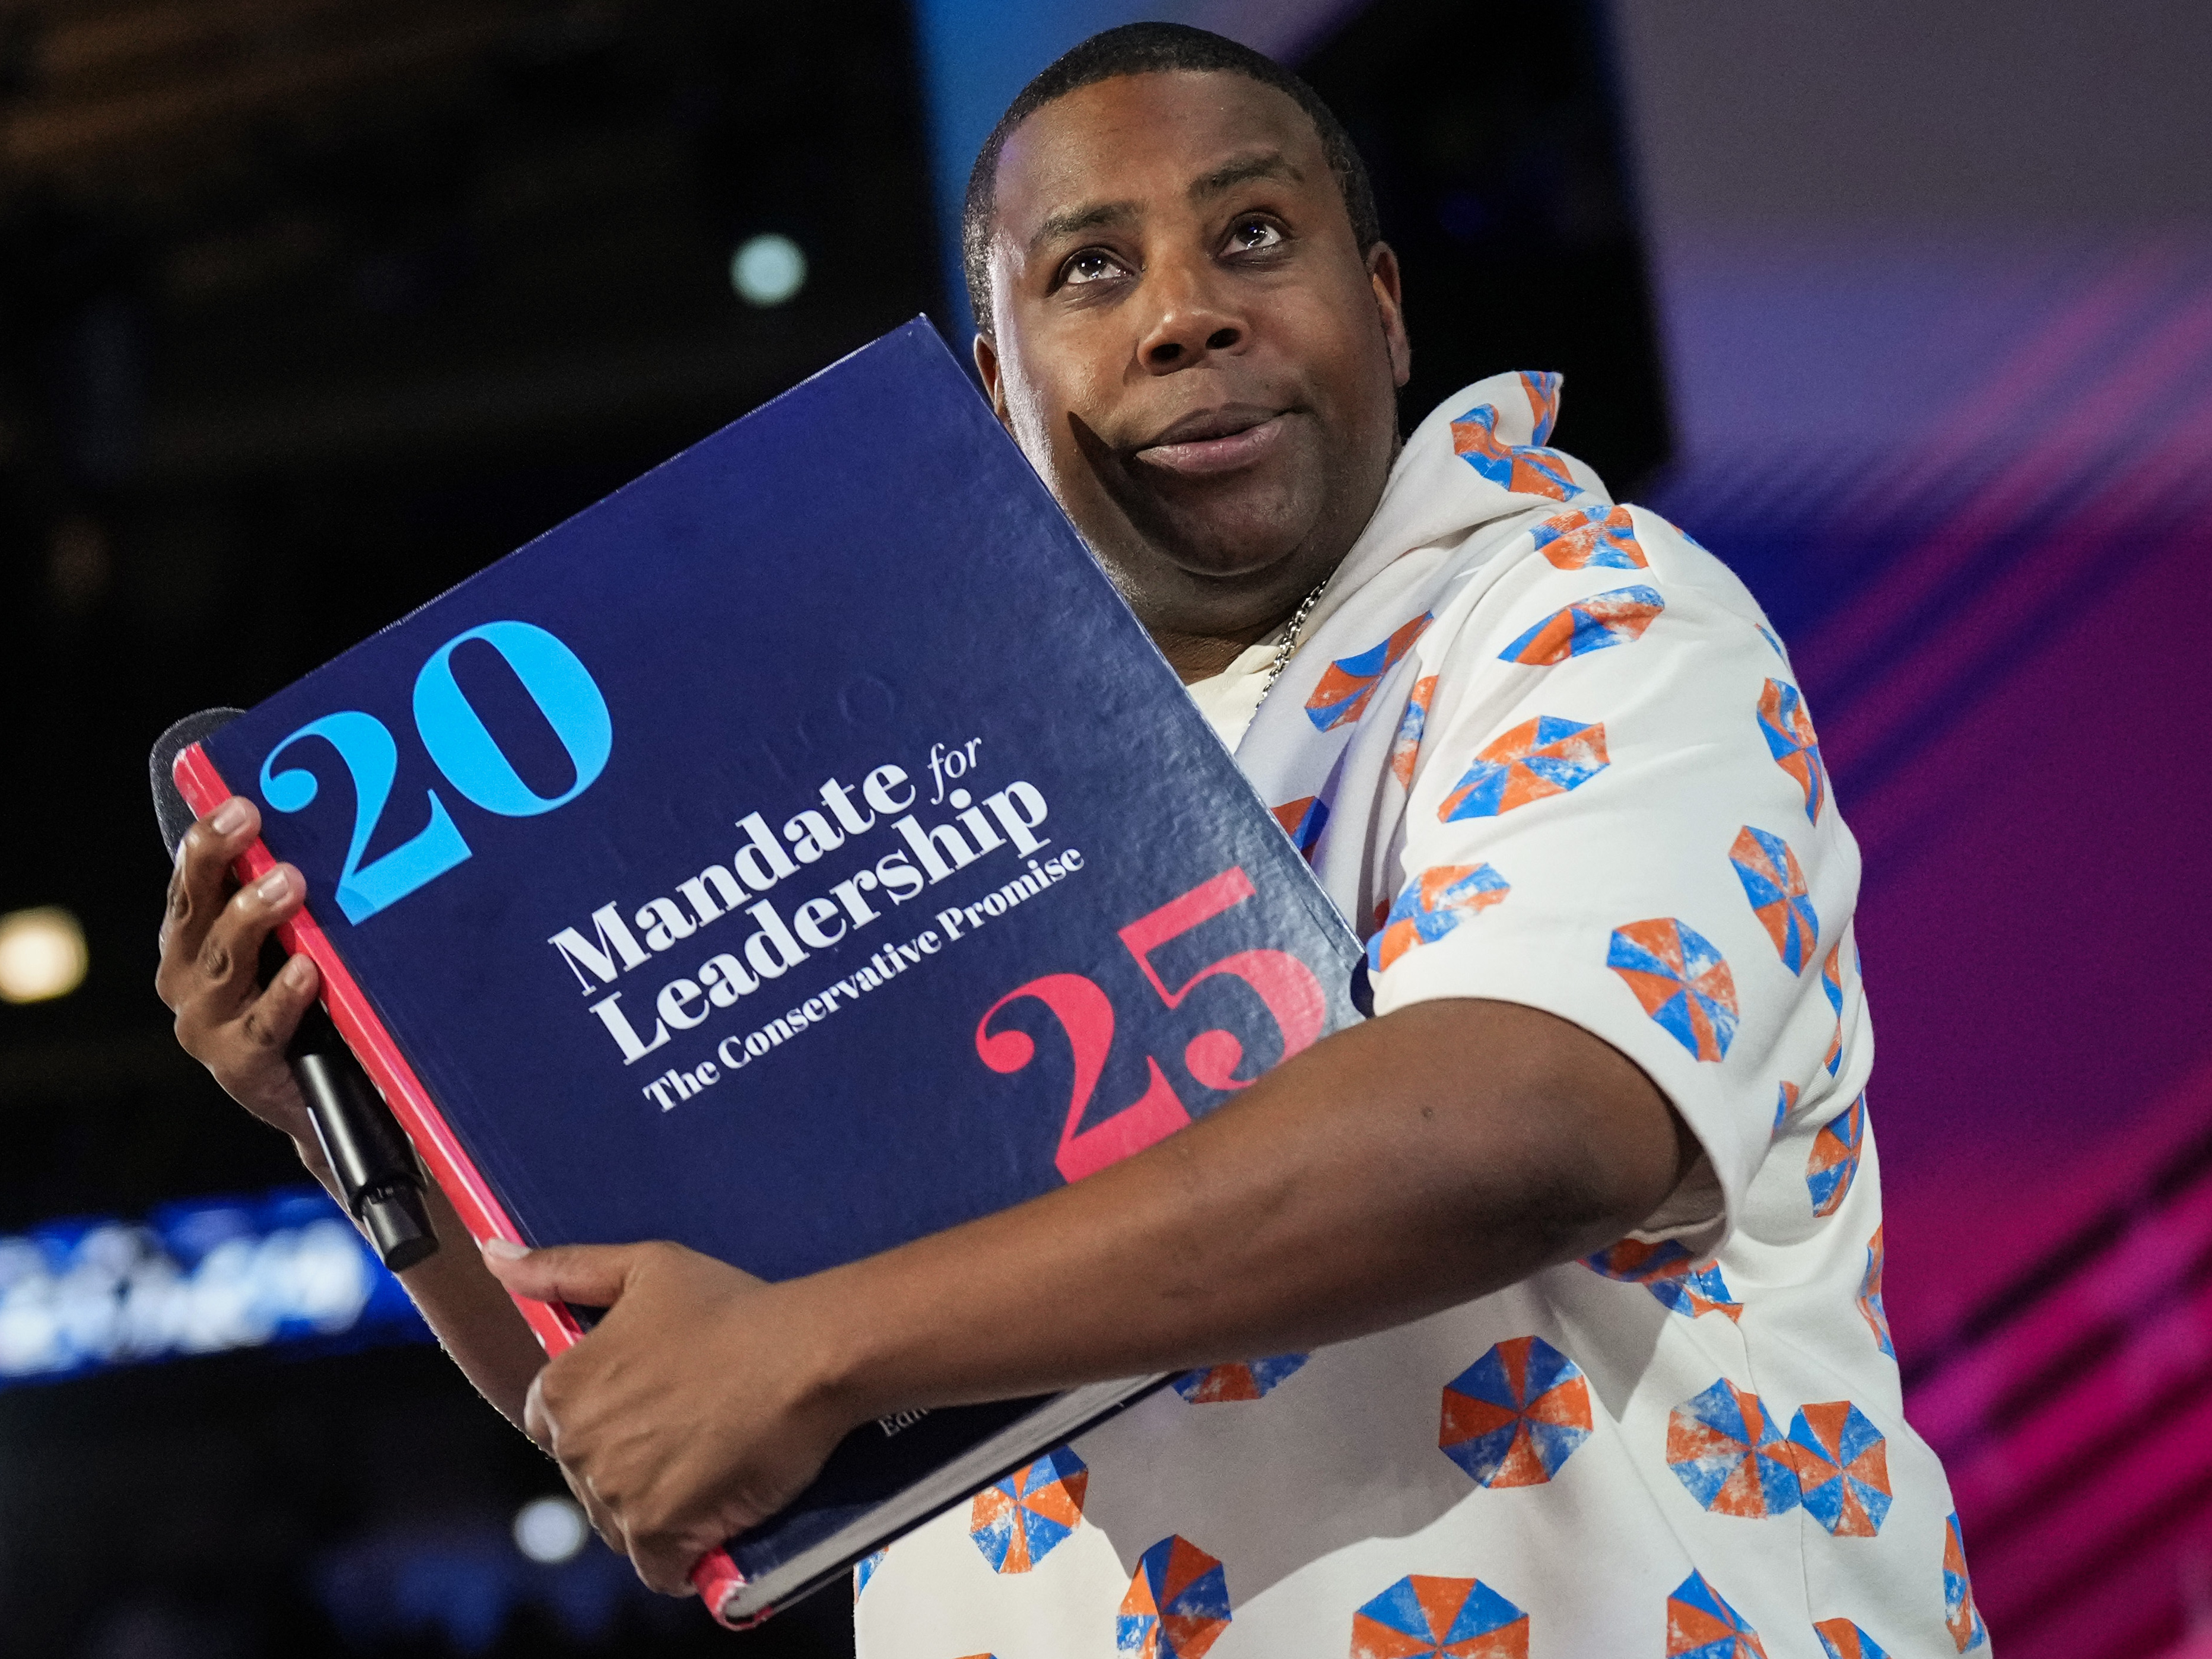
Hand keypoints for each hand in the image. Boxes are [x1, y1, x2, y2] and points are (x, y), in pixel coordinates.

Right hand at [156, 796, 324, 1160]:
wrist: (325, 1100)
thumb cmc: (310, 1003)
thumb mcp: (292, 945)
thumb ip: (292, 901)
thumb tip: (330, 823)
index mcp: (193, 943)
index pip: (190, 884)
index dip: (208, 842)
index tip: (238, 804)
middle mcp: (188, 980)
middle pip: (196, 913)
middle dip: (219, 862)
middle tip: (252, 822)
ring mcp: (208, 1026)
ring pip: (225, 963)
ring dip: (254, 917)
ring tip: (290, 883)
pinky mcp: (240, 1067)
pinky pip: (263, 1026)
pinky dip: (284, 996)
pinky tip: (308, 970)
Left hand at [482, 1238, 858, 1594]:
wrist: (806, 1354)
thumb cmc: (734, 1308)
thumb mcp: (645, 1268)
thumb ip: (563, 1269)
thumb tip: (495, 1259)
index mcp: (562, 1388)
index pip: (551, 1424)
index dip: (602, 1414)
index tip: (649, 1403)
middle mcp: (577, 1445)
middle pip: (585, 1477)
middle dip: (628, 1463)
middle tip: (688, 1431)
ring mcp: (616, 1494)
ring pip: (617, 1523)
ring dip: (653, 1509)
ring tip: (705, 1469)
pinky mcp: (660, 1534)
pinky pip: (655, 1568)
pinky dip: (680, 1556)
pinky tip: (711, 1521)